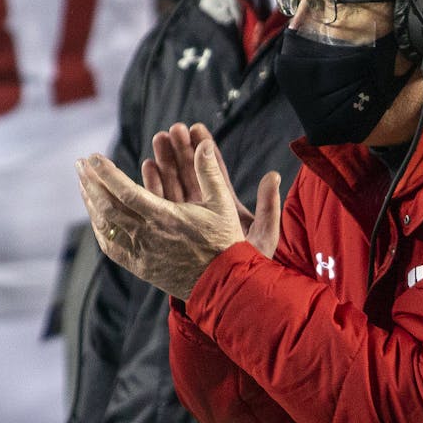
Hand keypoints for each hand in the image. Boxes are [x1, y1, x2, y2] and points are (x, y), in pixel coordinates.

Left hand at [77, 131, 281, 300]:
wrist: (223, 283)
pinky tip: (95, 215)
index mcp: (165, 217)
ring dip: (91, 203)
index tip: (92, 158)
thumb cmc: (223, 242)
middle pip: (108, 207)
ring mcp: (141, 253)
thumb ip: (209, 172)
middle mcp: (147, 235)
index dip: (106, 174)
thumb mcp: (222, 204)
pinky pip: (111, 246)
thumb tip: (202, 144)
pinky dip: (100, 228)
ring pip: (106, 226)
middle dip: (91, 183)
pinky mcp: (139, 267)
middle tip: (80, 164)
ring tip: (84, 184)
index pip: (125, 192)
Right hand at [143, 123, 282, 258]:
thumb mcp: (265, 234)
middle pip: (190, 175)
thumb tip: (275, 174)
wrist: (230, 294)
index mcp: (226, 208)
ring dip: (165, 164)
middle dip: (180, 151)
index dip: (205, 151)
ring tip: (157, 142)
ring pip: (173, 186)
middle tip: (171, 130)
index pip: (213, 173)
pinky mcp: (173, 229)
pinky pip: (160, 204)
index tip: (196, 129)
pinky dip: (153, 187)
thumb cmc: (249, 266)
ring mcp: (187, 220)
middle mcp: (205, 211)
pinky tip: (147, 168)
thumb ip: (270, 206)